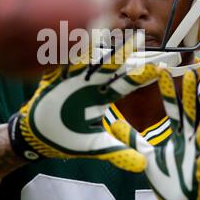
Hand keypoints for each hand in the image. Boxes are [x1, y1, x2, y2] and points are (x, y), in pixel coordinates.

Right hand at [8, 38, 157, 172]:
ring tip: (109, 33)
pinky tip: (80, 37)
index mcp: (103, 96)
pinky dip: (71, 50)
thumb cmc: (67, 139)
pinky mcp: (55, 76)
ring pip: (90, 58)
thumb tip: (144, 165)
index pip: (128, 82)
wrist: (38, 137)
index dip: (143, 74)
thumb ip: (118, 152)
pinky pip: (63, 60)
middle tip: (142, 39)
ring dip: (102, 46)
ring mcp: (73, 78)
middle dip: (127, 53)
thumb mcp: (95, 146)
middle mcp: (91, 83)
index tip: (161, 66)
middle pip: (112, 65)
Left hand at [111, 69, 199, 199]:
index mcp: (179, 133)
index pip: (173, 107)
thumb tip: (114, 124)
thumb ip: (132, 138)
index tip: (161, 70)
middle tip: (192, 73)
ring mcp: (196, 154)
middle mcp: (190, 140)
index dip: (167, 90)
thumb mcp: (146, 152)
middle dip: (191, 95)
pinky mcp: (199, 172)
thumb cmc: (167, 174)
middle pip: (190, 113)